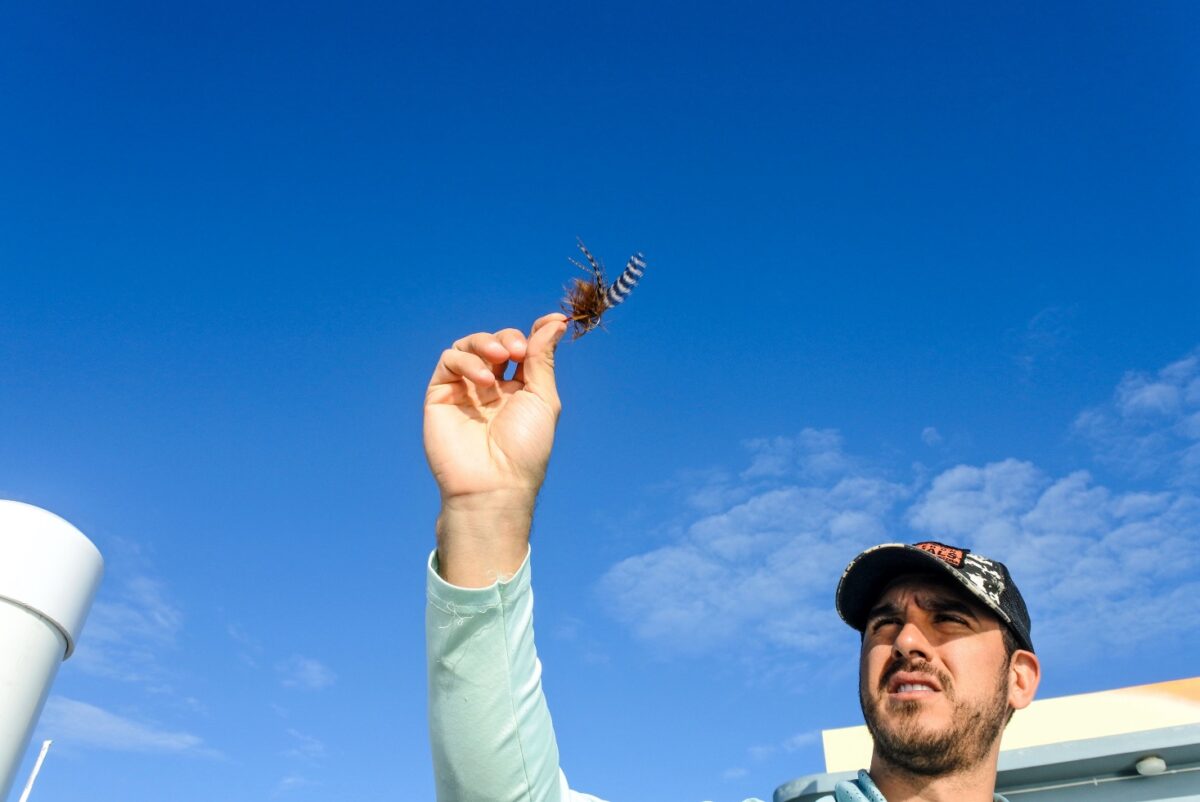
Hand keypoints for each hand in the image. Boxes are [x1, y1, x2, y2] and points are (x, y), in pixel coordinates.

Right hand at [424, 312, 567, 584]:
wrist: (494, 485)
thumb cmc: (524, 450)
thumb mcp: (542, 398)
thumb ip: (542, 358)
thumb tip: (555, 320)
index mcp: (519, 390)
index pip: (522, 349)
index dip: (534, 332)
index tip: (551, 321)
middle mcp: (490, 388)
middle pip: (495, 343)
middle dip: (508, 338)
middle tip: (517, 351)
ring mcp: (464, 391)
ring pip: (468, 346)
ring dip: (486, 343)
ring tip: (501, 358)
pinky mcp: (440, 395)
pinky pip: (449, 361)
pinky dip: (467, 361)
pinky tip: (484, 380)